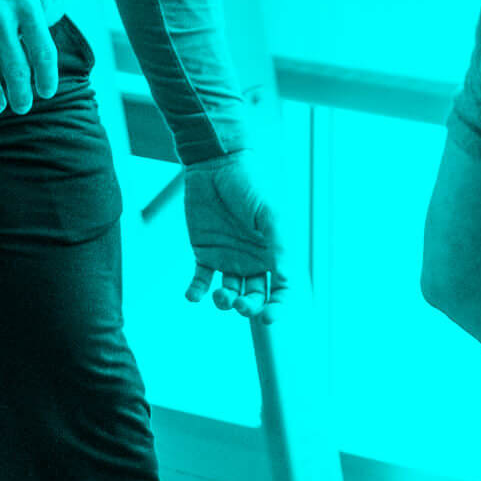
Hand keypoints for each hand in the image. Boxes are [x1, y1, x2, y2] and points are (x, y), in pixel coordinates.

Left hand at [182, 150, 289, 324]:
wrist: (216, 163)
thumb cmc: (250, 184)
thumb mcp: (270, 213)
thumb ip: (280, 245)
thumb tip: (287, 279)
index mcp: (275, 251)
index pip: (282, 288)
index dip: (278, 307)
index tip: (268, 317)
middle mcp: (253, 258)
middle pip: (255, 297)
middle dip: (249, 308)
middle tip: (240, 304)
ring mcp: (228, 257)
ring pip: (229, 293)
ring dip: (224, 303)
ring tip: (219, 295)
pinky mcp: (204, 252)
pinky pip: (202, 280)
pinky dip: (197, 292)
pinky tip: (193, 296)